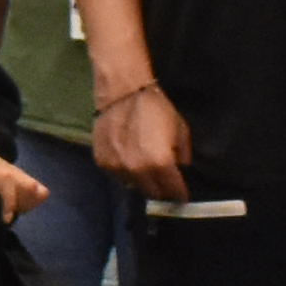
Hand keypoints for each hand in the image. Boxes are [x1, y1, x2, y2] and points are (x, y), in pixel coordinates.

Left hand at [0, 139, 50, 219]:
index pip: (5, 180)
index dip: (9, 199)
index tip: (5, 218)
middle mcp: (1, 169)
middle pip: (23, 183)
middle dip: (26, 198)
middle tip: (16, 218)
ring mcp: (8, 171)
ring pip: (26, 182)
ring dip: (30, 197)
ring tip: (31, 210)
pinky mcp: (11, 175)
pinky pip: (26, 182)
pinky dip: (32, 192)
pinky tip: (38, 200)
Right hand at [91, 80, 193, 201]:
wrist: (123, 92)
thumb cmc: (156, 108)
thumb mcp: (180, 130)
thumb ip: (183, 156)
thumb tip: (181, 170)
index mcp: (160, 164)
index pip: (174, 191)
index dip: (180, 192)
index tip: (182, 191)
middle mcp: (138, 171)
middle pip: (153, 194)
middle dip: (162, 189)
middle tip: (164, 180)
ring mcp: (117, 168)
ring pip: (134, 186)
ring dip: (142, 181)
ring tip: (145, 167)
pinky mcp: (102, 163)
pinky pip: (118, 176)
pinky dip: (126, 172)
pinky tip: (129, 158)